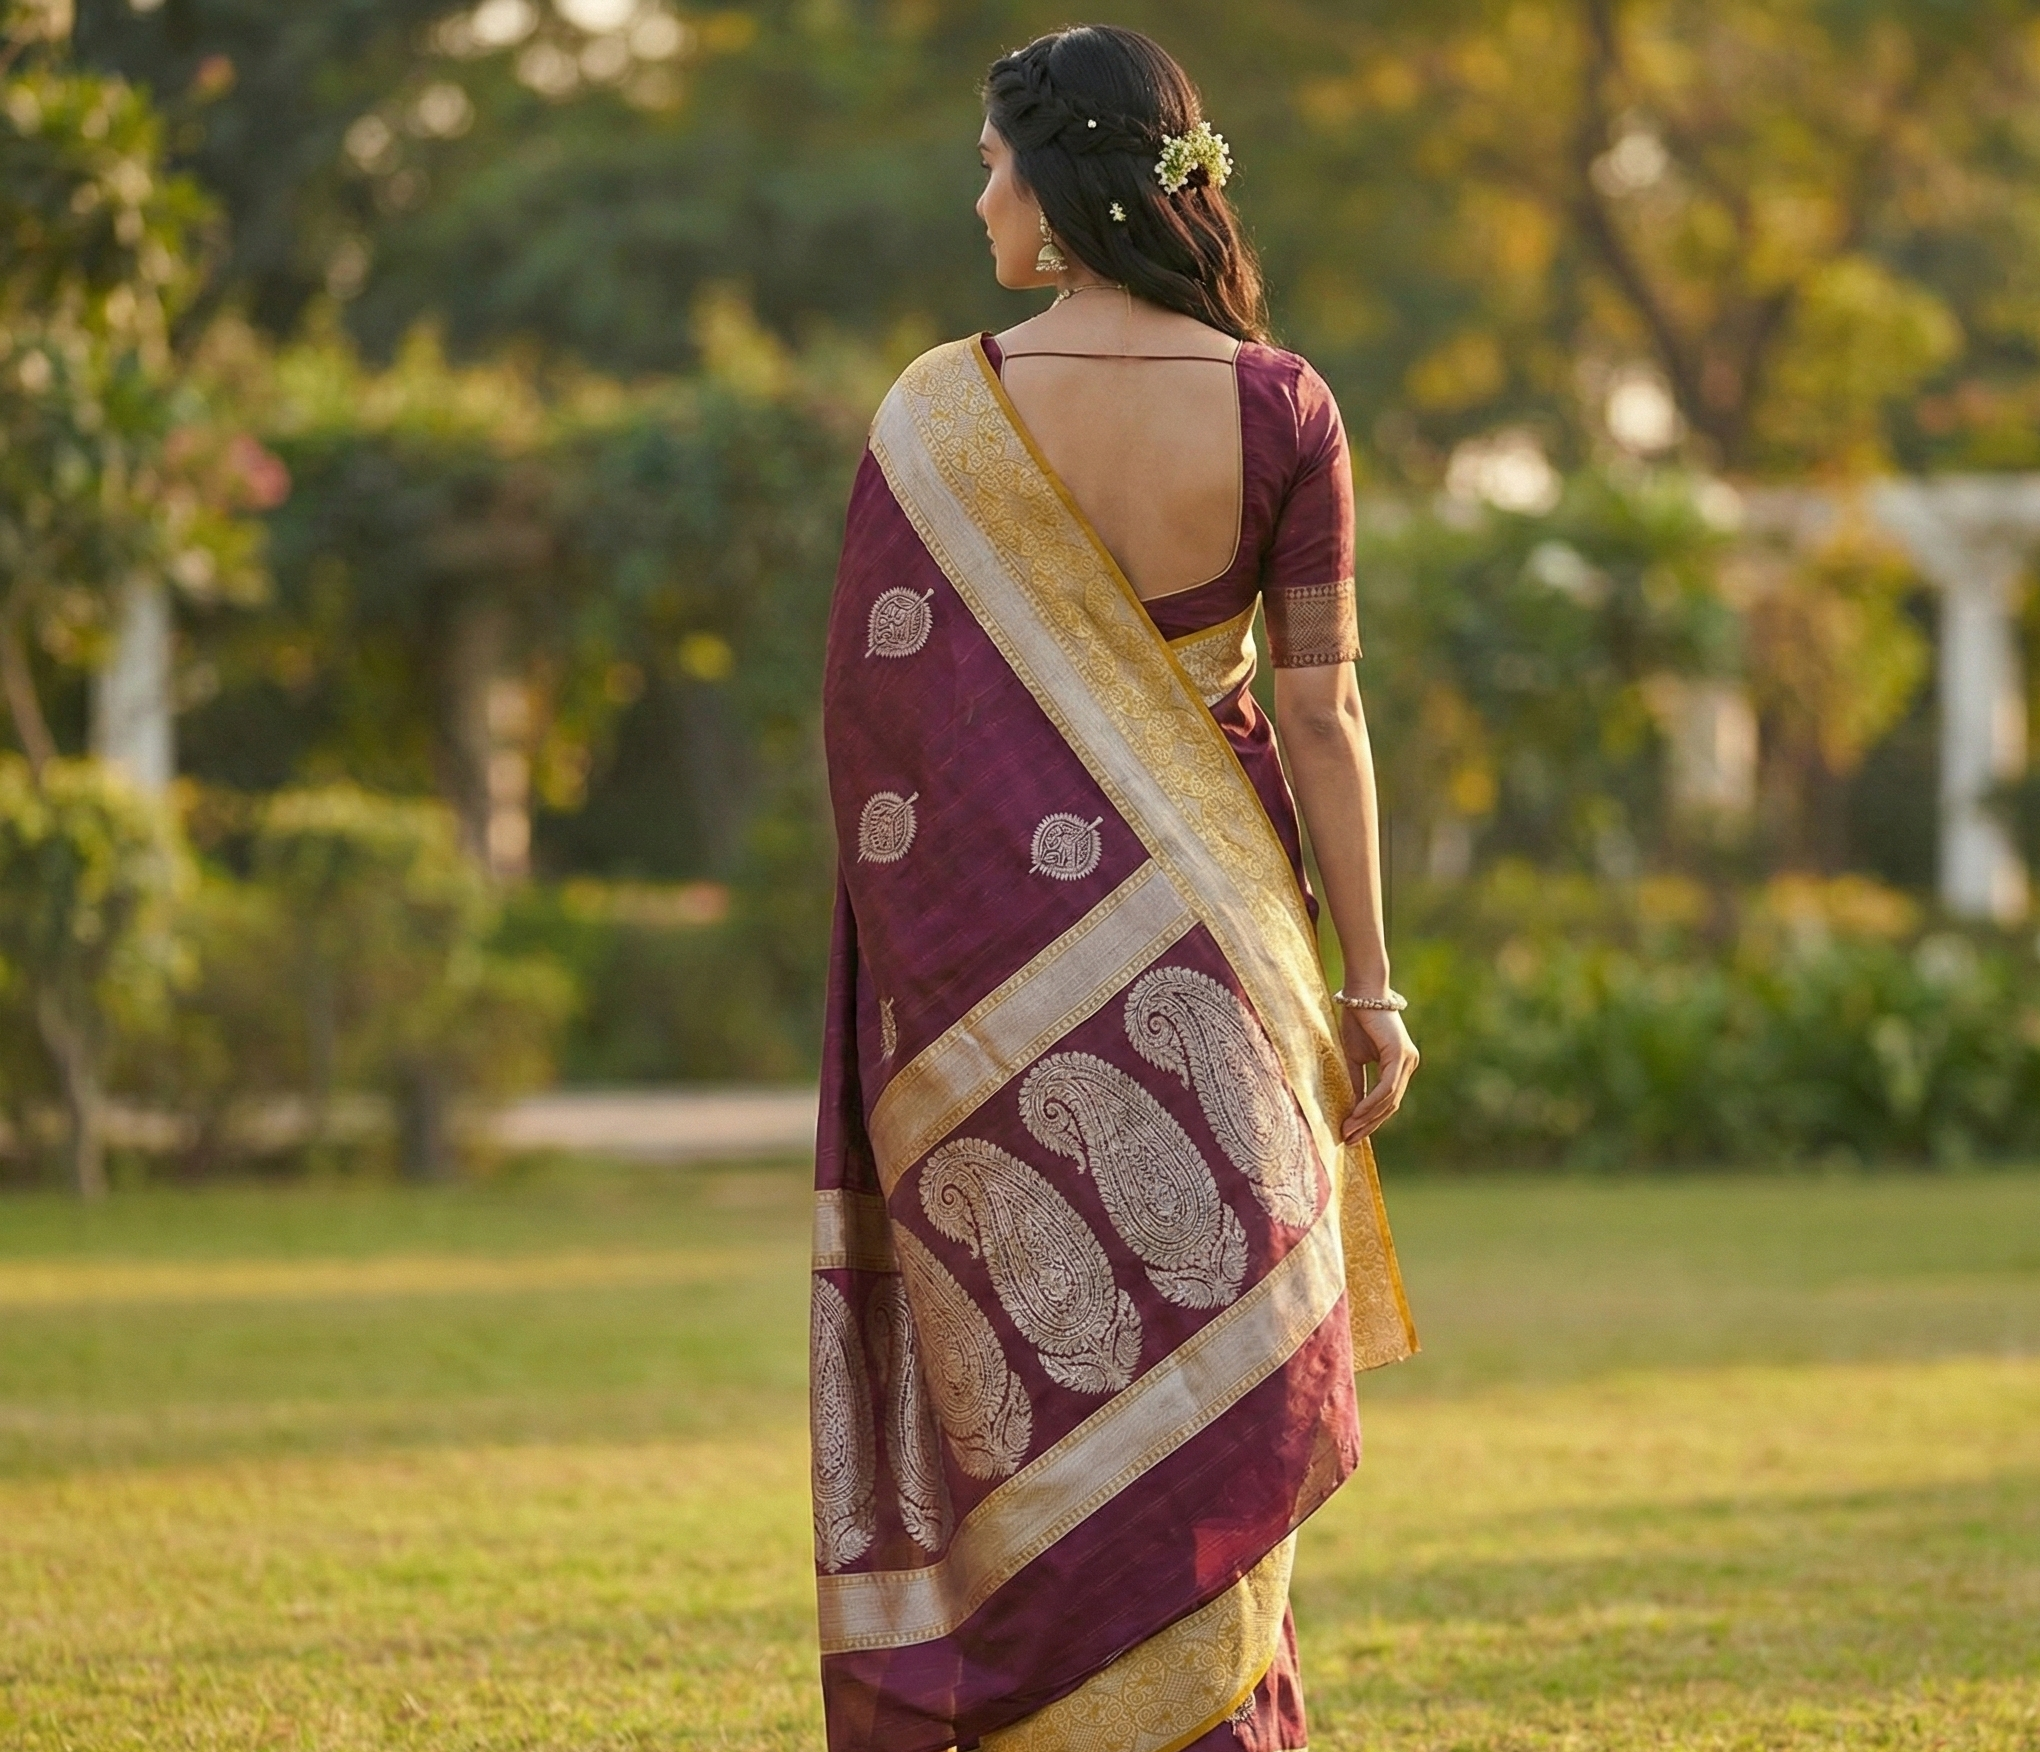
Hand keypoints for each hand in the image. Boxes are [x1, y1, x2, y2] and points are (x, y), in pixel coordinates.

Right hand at [1338, 1005, 1417, 1142]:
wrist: (1362, 993)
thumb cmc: (1357, 1020)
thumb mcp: (1355, 1058)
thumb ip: (1358, 1083)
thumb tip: (1353, 1109)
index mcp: (1400, 1066)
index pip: (1388, 1101)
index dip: (1370, 1120)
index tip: (1352, 1134)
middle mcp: (1409, 1065)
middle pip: (1391, 1105)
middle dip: (1369, 1125)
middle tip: (1349, 1139)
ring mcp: (1408, 1060)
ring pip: (1390, 1099)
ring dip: (1368, 1118)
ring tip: (1348, 1129)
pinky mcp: (1400, 1055)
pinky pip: (1387, 1087)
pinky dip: (1371, 1102)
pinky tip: (1356, 1113)